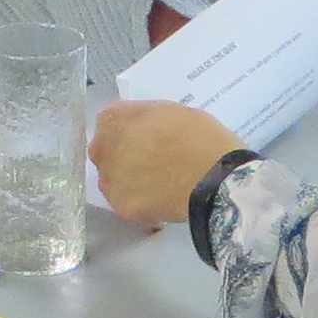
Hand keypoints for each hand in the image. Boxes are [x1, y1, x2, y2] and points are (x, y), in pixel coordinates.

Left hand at [92, 100, 243, 224]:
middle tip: (152, 161)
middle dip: (123, 155)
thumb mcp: (170, 110)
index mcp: (114, 118)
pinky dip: (140, 202)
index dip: (130, 129)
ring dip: (128, 180)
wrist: (214, 178)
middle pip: (106, 151)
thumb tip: (137, 127)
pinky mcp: (121, 208)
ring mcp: (110, 180)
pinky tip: (161, 200)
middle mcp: (103, 148)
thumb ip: (143, 116)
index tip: (147, 137)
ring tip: (159, 184)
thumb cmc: (200, 136)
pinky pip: (127, 203)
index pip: (111, 121)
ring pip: (112, 179)